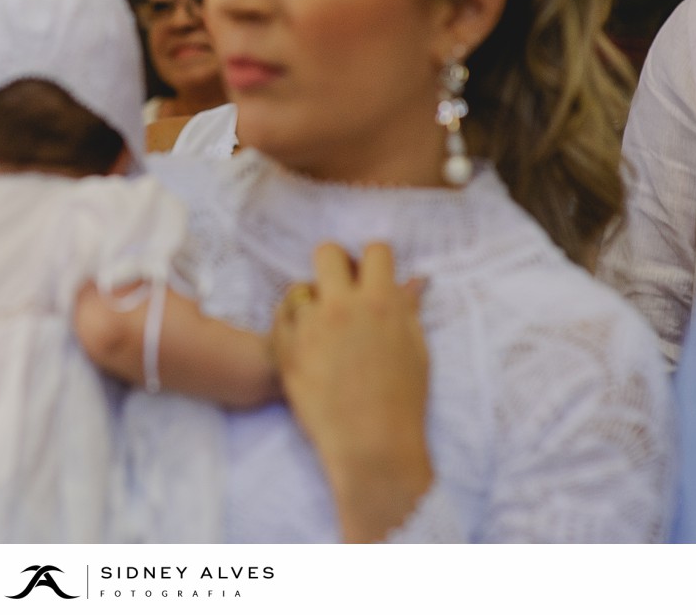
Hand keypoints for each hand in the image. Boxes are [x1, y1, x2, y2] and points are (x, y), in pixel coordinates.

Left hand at [272, 242, 432, 541]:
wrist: (370, 445)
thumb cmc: (403, 401)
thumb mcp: (415, 349)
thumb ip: (407, 308)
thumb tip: (414, 278)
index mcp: (380, 303)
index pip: (374, 250)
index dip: (374, 261)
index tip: (371, 275)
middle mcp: (342, 307)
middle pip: (326, 252)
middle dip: (335, 265)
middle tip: (340, 289)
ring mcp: (309, 326)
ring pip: (298, 287)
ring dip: (311, 301)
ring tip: (322, 327)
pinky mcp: (284, 348)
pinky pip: (279, 316)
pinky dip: (291, 324)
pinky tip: (305, 342)